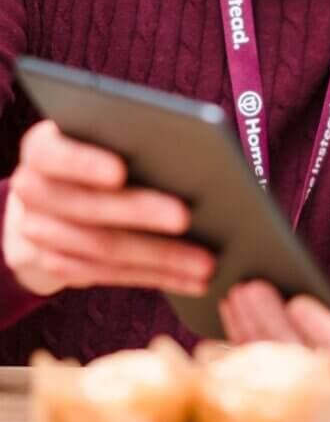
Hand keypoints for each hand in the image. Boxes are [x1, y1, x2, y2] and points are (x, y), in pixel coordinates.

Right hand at [3, 119, 214, 297]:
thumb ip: (128, 142)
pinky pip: (111, 275)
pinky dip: (157, 277)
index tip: (120, 172)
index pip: (53, 154)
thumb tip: (190, 156)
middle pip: (89, 207)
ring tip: (206, 261)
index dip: (85, 163)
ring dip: (161, 258)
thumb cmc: (94, 157)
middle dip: (141, 213)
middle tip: (186, 217)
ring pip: (104, 249)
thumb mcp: (99, 142)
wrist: (46, 202)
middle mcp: (32, 190)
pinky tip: (193, 279)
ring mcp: (39, 233)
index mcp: (42, 150)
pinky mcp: (57, 265)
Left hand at [220, 280, 329, 421]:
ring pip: (277, 382)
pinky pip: (262, 387)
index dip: (327, 335)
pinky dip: (244, 352)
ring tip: (237, 295)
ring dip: (252, 336)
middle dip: (275, 329)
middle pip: (305, 378)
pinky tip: (230, 323)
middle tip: (252, 289)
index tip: (300, 301)